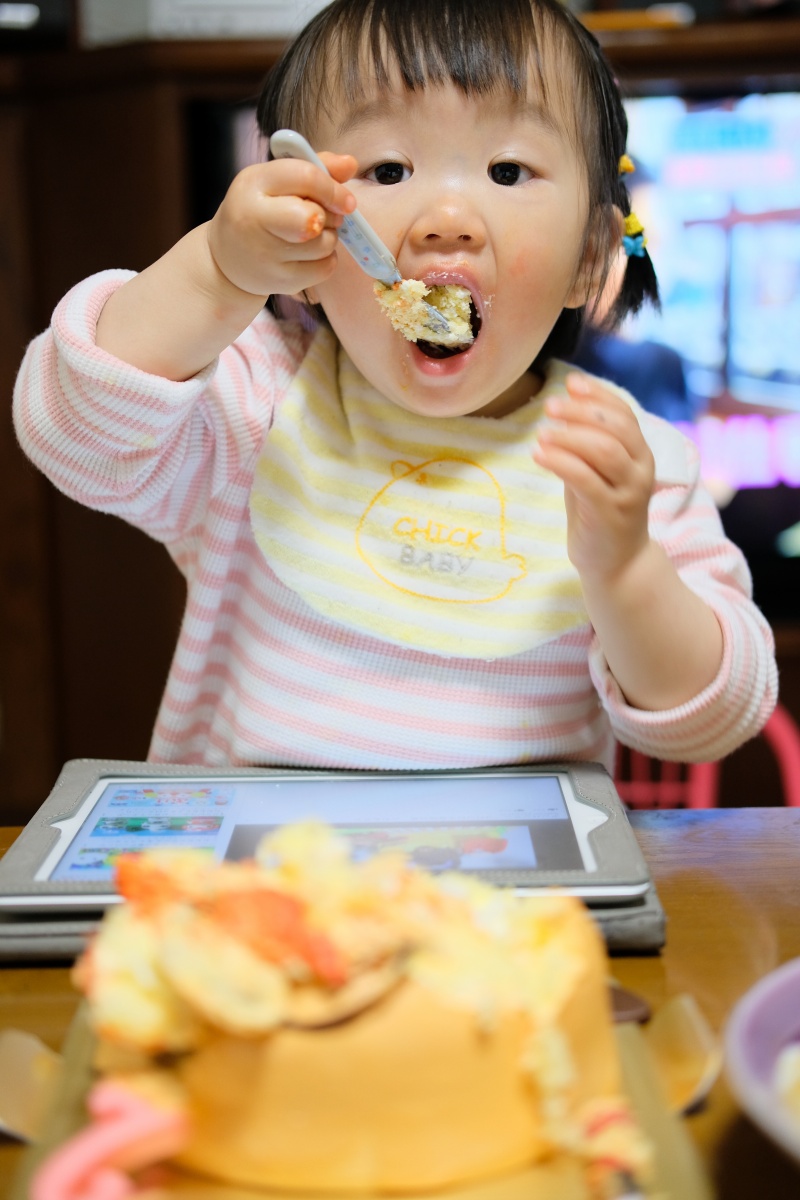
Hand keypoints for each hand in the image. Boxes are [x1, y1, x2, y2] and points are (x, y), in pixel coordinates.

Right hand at [207, 152, 357, 298]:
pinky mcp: (280, 281)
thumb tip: (350, 164)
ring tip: (311, 235)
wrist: (228, 258)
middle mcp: (255, 218)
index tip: (346, 200)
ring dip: (329, 237)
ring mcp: (266, 255)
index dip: (333, 188)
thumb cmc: (259, 211)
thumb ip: (315, 167)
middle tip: (323, 216)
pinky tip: (309, 254)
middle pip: (313, 217)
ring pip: (324, 244)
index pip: (305, 177)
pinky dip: (326, 260)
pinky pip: (325, 268)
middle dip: (330, 216)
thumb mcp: (277, 180)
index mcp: (255, 183)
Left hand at [532, 372, 654, 584]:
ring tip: (542, 433)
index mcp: (640, 454)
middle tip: (550, 407)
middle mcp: (640, 470)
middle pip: (616, 427)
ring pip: (604, 450)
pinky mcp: (610, 513)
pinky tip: (539, 455)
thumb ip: (586, 445)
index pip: (625, 414)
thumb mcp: (594, 473)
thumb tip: (563, 408)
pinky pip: (585, 479)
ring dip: (570, 436)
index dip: (598, 394)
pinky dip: (561, 462)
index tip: (571, 382)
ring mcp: (628, 492)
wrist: (617, 564)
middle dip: (582, 411)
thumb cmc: (600, 513)